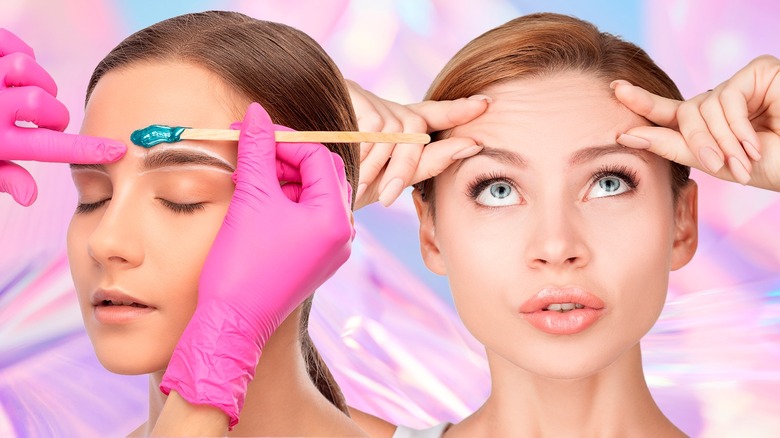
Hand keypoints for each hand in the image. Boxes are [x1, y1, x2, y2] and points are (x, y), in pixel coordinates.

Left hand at [0, 29, 124, 204]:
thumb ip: (3, 175)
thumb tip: (31, 196)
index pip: (49, 148)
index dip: (87, 150)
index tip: (116, 149)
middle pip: (45, 106)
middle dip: (52, 113)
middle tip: (41, 119)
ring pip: (31, 72)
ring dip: (36, 81)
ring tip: (21, 89)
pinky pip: (18, 47)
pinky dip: (20, 55)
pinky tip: (8, 70)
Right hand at [160, 103, 354, 427]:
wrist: (231, 326)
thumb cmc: (242, 265)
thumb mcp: (250, 199)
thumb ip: (256, 150)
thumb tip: (256, 113)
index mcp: (335, 217)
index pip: (318, 157)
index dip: (284, 139)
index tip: (251, 132)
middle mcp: (342, 233)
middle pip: (320, 174)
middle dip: (284, 158)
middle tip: (249, 150)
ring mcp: (330, 250)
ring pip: (311, 196)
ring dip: (282, 180)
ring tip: (247, 178)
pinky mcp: (314, 261)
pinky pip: (306, 220)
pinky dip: (283, 204)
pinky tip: (255, 203)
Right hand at [347, 79, 488, 208]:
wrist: (297, 177)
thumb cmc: (346, 183)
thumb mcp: (390, 180)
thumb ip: (428, 163)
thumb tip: (471, 144)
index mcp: (396, 127)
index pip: (434, 114)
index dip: (458, 110)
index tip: (485, 104)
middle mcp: (385, 108)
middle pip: (417, 130)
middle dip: (405, 165)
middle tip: (388, 197)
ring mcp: (368, 98)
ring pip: (396, 131)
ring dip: (379, 164)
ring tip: (359, 183)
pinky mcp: (350, 93)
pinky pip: (374, 126)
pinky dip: (365, 151)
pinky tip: (349, 164)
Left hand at [613, 55, 779, 190]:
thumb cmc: (772, 166)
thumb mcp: (715, 162)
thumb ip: (674, 147)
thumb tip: (627, 133)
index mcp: (711, 122)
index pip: (671, 110)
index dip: (643, 102)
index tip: (615, 90)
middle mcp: (722, 100)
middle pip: (683, 113)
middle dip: (698, 143)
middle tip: (722, 166)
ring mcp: (740, 84)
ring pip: (701, 107)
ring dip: (722, 140)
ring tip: (745, 158)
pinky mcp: (758, 71)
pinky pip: (725, 98)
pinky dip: (737, 126)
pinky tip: (755, 140)